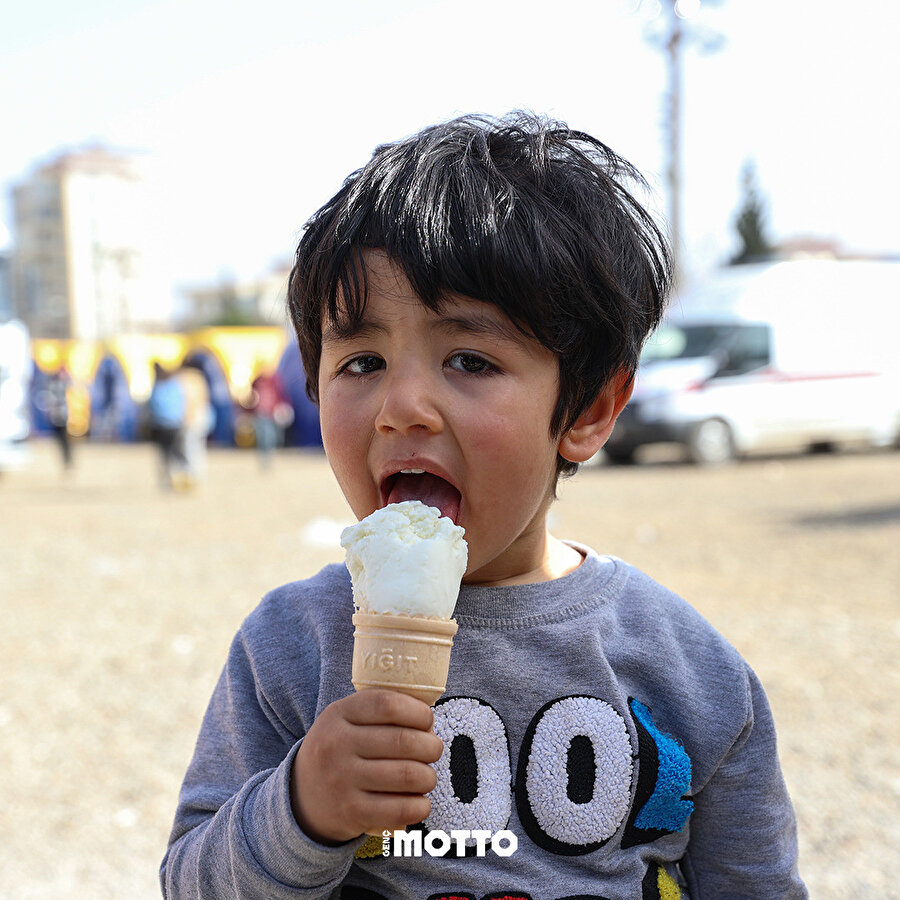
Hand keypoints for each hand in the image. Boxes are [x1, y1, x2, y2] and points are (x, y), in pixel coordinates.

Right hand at [291, 690, 443, 843]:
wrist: (302, 797)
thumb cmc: (340, 749)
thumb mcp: (347, 718)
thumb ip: (382, 710)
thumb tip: (429, 722)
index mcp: (338, 714)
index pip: (388, 704)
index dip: (418, 712)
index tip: (427, 720)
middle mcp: (337, 745)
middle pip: (404, 741)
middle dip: (431, 746)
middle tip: (433, 750)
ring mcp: (342, 780)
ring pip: (409, 775)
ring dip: (429, 777)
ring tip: (426, 776)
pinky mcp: (352, 813)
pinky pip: (401, 809)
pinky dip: (421, 806)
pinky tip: (419, 802)